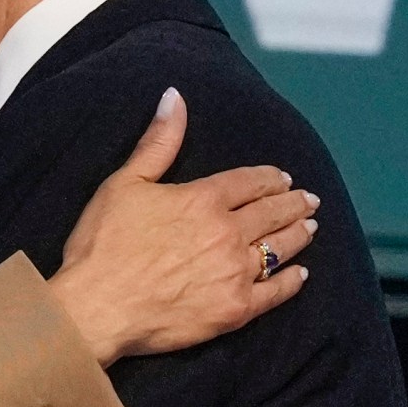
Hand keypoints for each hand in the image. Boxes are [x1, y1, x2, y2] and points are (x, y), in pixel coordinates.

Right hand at [47, 87, 318, 363]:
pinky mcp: (236, 309)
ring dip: (299, 235)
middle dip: (293, 204)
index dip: (269, 178)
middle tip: (309, 200)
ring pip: (281, 248)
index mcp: (203, 199)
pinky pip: (275, 292)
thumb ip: (157, 143)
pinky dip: (291, 282)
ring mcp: (236, 272)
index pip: (250, 182)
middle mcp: (229, 232)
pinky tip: (300, 275)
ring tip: (310, 228)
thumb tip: (174, 97)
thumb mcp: (124, 184)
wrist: (98, 307)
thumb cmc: (103, 244)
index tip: (283, 178)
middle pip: (272, 213)